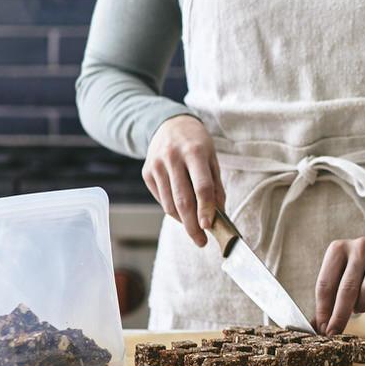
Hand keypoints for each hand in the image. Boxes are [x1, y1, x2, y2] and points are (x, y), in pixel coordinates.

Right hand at [142, 115, 224, 246]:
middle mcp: (173, 158)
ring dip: (183, 221)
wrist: (169, 124)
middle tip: (201, 241)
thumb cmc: (196, 143)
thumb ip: (216, 185)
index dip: (206, 209)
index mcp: (194, 152)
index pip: (201, 186)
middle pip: (183, 200)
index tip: (209, 227)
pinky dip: (173, 211)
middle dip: (192, 226)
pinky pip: (161, 199)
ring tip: (194, 229)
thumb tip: (218, 214)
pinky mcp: (146, 173)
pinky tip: (182, 212)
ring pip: (169, 204)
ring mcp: (156, 165)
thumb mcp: (212, 158)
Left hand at [314, 237, 364, 334]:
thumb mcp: (338, 276)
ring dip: (362, 306)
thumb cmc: (355, 270)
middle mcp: (359, 247)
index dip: (323, 310)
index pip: (326, 284)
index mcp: (338, 249)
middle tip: (336, 332)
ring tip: (360, 306)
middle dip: (340, 315)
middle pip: (347, 288)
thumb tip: (318, 328)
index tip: (323, 329)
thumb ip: (327, 299)